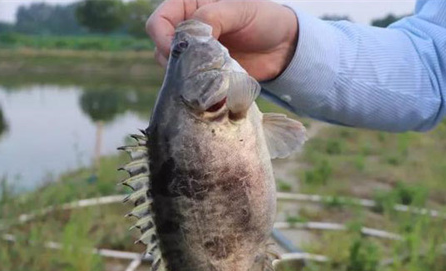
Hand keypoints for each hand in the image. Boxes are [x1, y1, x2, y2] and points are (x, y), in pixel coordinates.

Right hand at [146, 0, 297, 80]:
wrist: (285, 48)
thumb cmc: (265, 19)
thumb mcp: (240, 10)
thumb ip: (213, 17)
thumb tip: (190, 35)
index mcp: (190, 5)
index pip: (160, 20)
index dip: (162, 37)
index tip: (177, 52)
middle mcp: (188, 29)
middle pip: (161, 47)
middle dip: (174, 59)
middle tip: (194, 68)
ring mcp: (196, 53)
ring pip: (173, 67)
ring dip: (185, 74)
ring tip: (208, 75)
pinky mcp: (206, 73)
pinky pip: (190, 82)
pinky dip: (197, 86)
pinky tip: (212, 86)